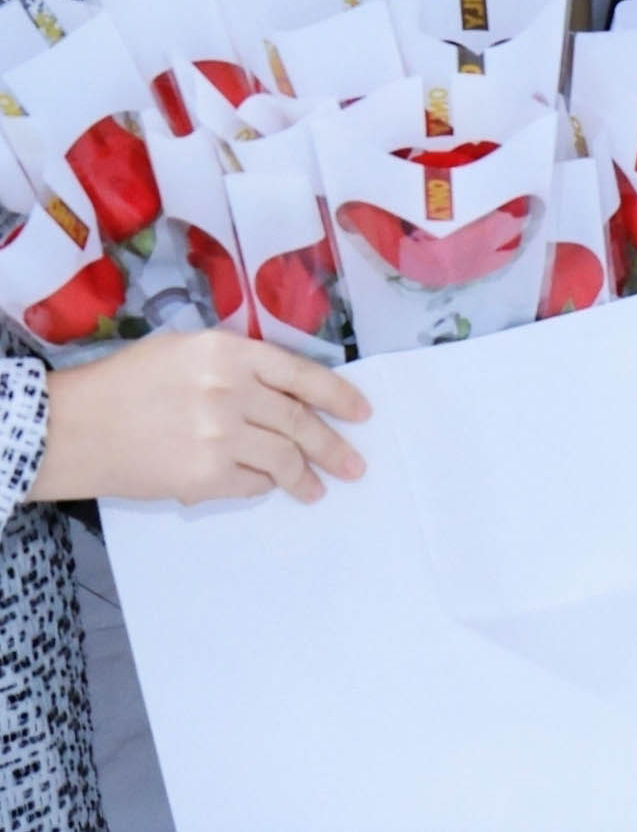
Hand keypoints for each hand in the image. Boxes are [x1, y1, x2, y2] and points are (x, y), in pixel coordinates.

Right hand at [32, 332, 370, 506]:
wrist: (72, 427)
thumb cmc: (125, 383)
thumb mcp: (184, 350)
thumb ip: (238, 364)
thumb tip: (285, 390)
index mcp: (230, 354)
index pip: (302, 374)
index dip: (338, 396)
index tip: (362, 413)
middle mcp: (232, 391)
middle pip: (299, 421)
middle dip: (332, 445)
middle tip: (354, 464)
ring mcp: (220, 435)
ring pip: (282, 458)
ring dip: (305, 476)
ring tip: (318, 488)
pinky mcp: (204, 475)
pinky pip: (251, 484)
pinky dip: (262, 486)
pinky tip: (266, 487)